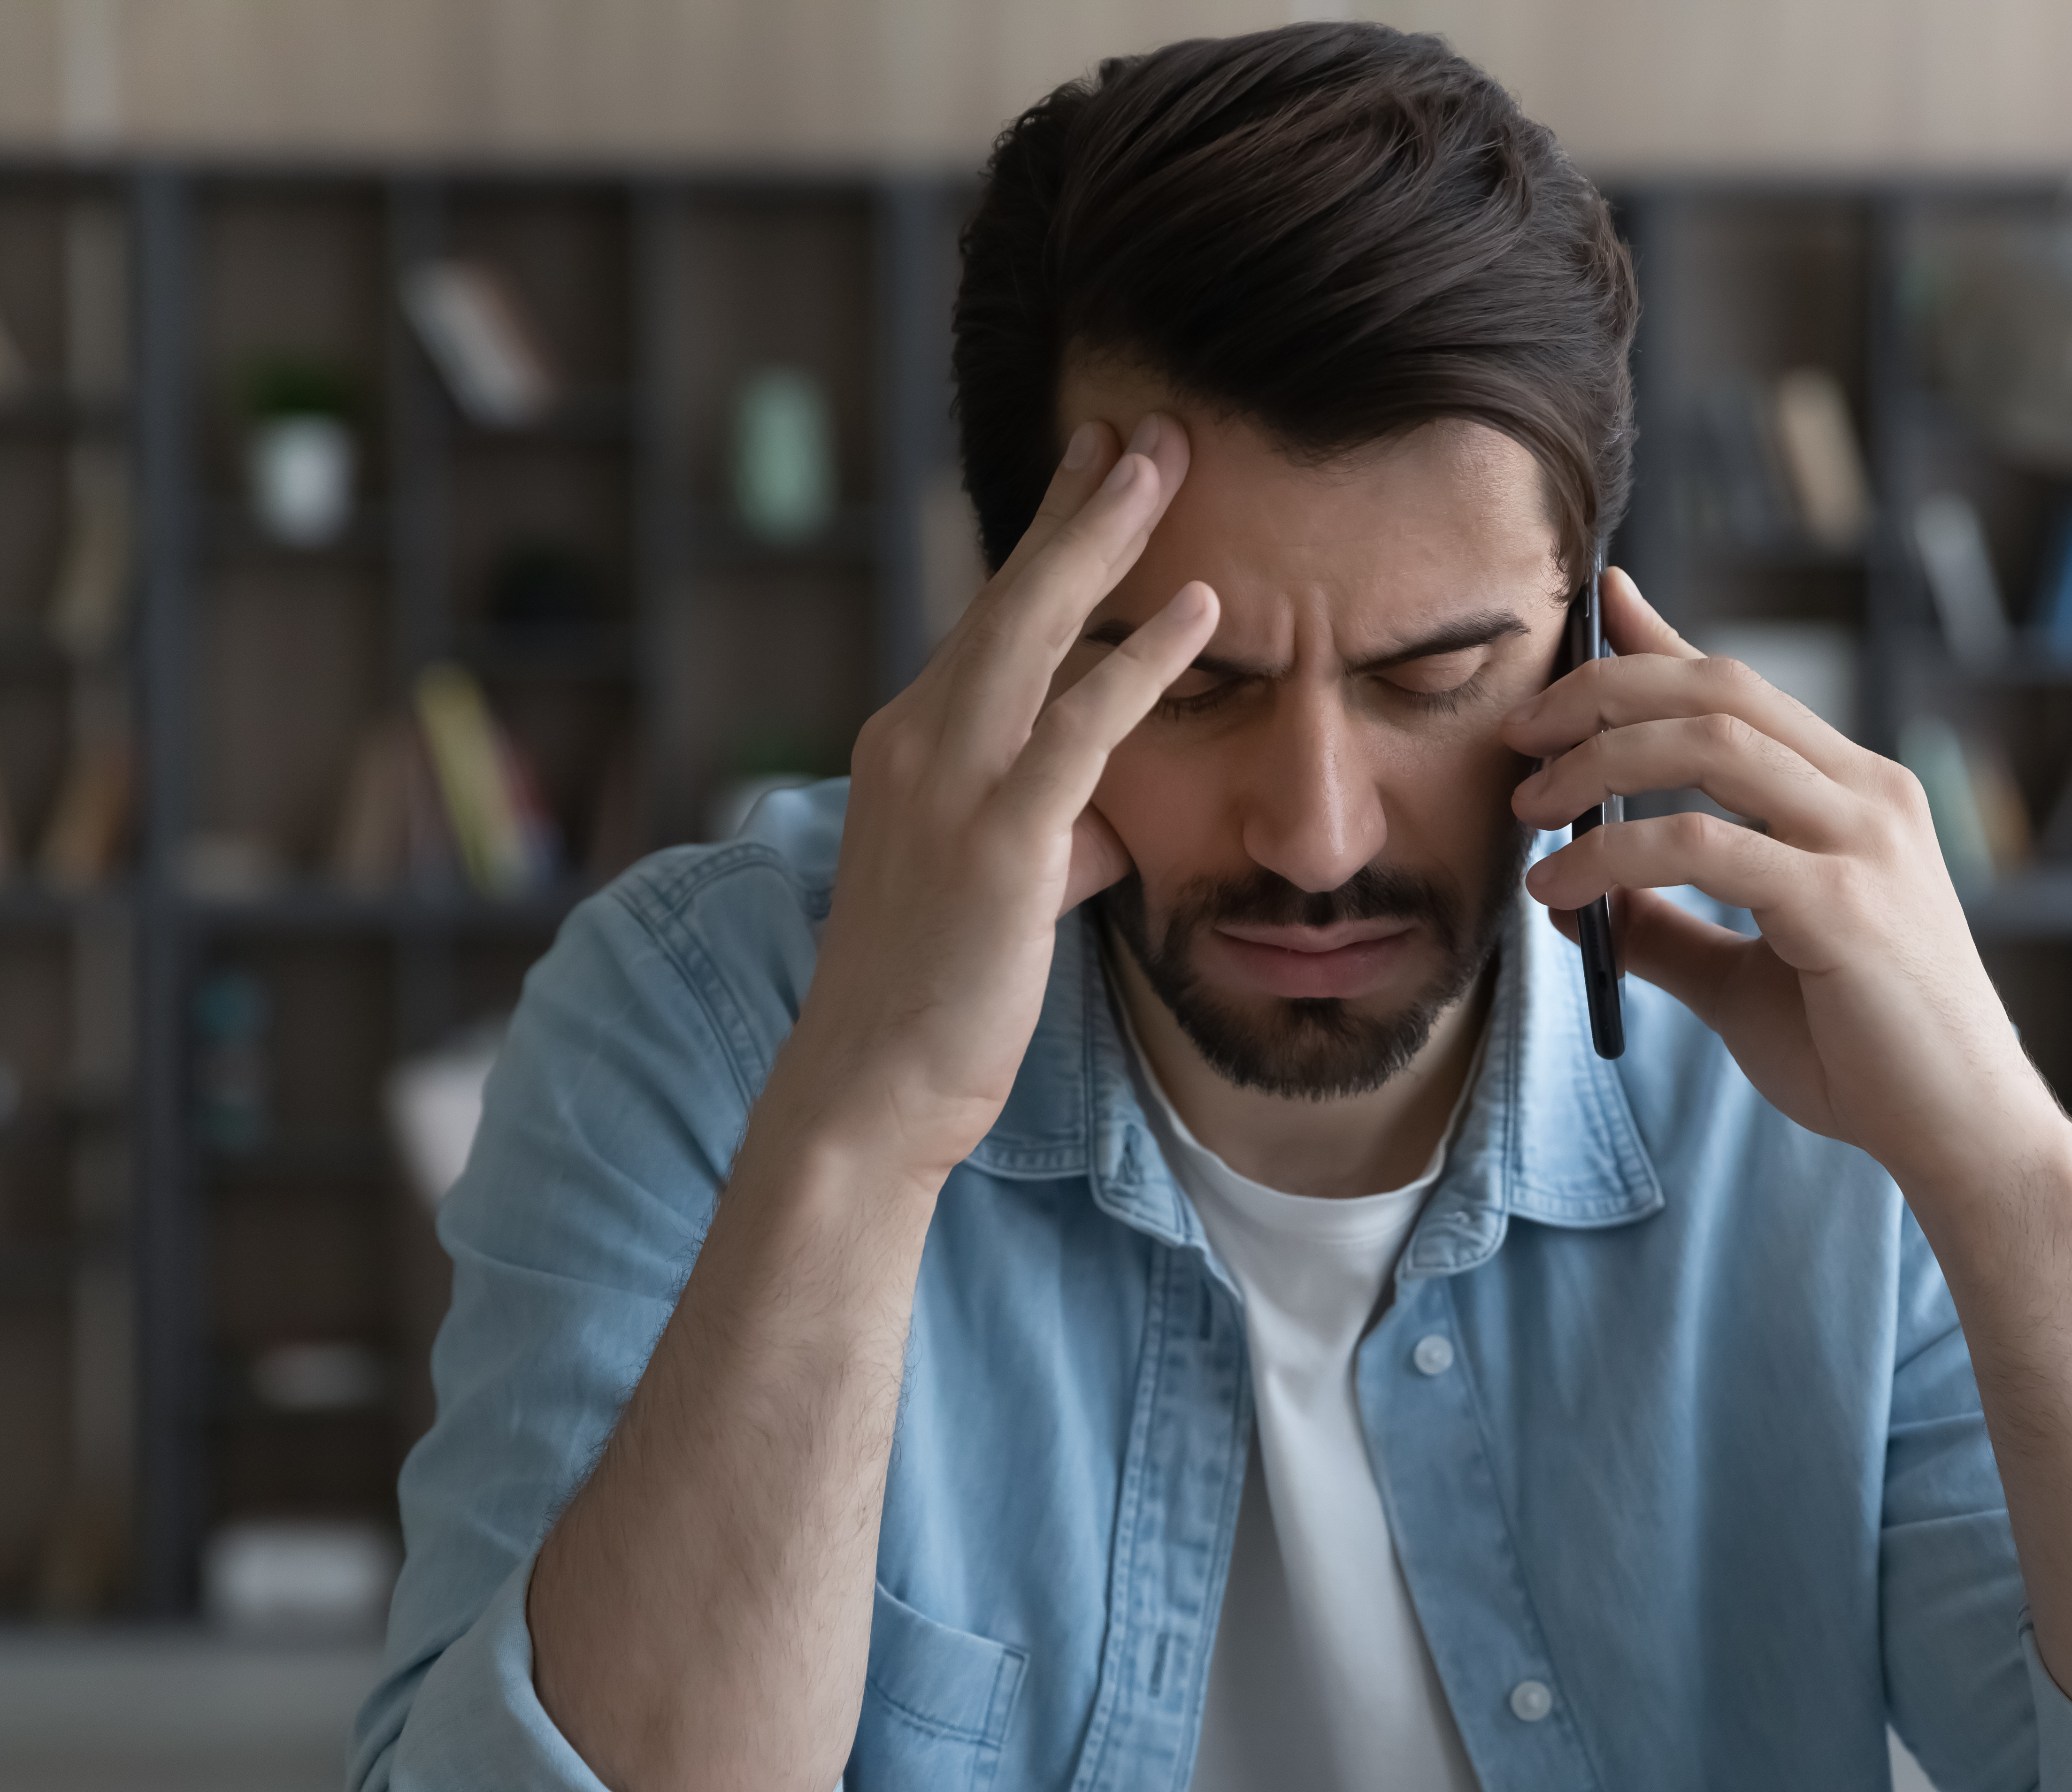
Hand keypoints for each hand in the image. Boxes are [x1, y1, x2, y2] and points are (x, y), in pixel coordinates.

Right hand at [763, 417, 1217, 1190]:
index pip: (991, 620)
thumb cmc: (936, 998)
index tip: (1097, 467)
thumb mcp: (1001, 892)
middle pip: (1008, 594)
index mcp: (913, 745)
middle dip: (1079, 503)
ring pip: (1032, 630)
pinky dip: (1141, 660)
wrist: (870, 1088)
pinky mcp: (998, 841)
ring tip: (1168, 462)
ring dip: (1105, 540)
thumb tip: (1111, 817)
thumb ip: (1053, 834)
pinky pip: (1078, 727)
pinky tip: (1202, 610)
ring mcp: (950, 785)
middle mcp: (918, 741)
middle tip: (1144, 423)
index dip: (1048, 540)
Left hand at [1506, 568, 2071, 1213]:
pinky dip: (1615, 857)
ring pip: (1709, 745)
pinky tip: (1562, 890)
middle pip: (1717, 689)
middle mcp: (1867, 795)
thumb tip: (1577, 899)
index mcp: (1854, 795)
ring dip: (1599, 761)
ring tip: (1529, 809)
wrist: (1958, 1132)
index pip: (1739, 688)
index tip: (1590, 611)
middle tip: (1520, 734)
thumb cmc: (1863, 1053)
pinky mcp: (1844, 905)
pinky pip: (1704, 847)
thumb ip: (1667, 927)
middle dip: (1604, 690)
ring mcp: (1863, 843)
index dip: (1657, 640)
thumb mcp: (1744, 977)